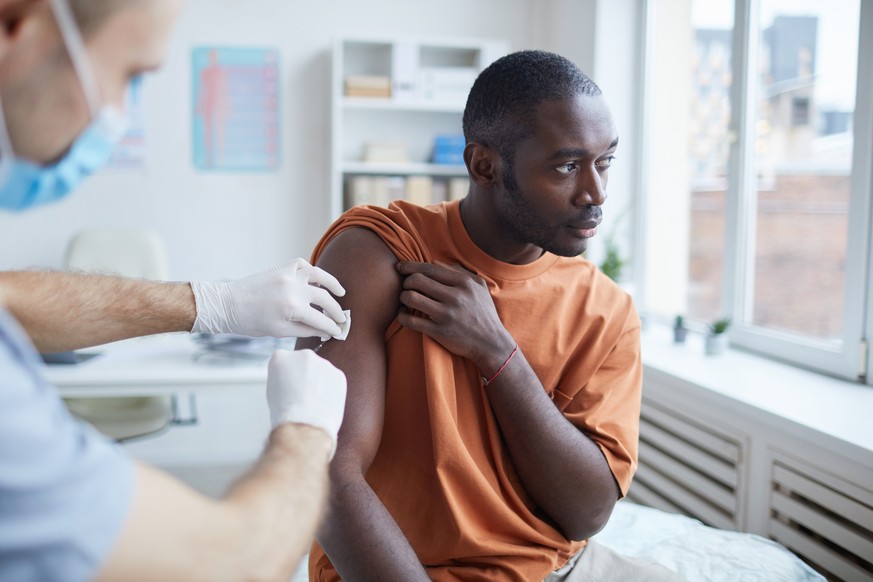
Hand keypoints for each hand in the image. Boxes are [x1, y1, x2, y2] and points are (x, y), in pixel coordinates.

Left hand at [190, 259, 346, 337]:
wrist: (226, 305)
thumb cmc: (249, 322)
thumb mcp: (279, 331)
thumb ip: (306, 329)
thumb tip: (324, 331)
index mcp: (293, 308)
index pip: (321, 319)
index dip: (332, 327)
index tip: (339, 331)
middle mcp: (293, 288)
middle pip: (324, 299)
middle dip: (336, 310)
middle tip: (342, 318)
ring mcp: (288, 275)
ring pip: (319, 276)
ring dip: (332, 284)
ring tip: (341, 292)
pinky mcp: (281, 268)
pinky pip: (303, 265)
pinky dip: (312, 271)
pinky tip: (318, 279)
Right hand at [266, 349, 346, 458]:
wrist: (305, 425)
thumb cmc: (285, 413)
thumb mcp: (272, 389)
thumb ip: (283, 376)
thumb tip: (293, 377)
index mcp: (281, 356)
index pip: (284, 361)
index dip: (286, 377)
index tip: (287, 388)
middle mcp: (303, 354)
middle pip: (304, 363)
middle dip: (304, 375)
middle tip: (302, 394)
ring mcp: (323, 363)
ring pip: (321, 370)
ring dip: (319, 381)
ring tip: (313, 401)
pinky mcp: (339, 374)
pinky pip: (333, 379)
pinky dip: (331, 389)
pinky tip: (324, 403)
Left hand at [395, 261, 514, 373]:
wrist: (491, 343)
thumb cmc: (483, 313)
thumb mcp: (479, 287)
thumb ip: (459, 271)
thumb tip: (434, 263)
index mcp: (463, 283)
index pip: (429, 268)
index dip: (410, 266)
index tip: (400, 267)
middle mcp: (454, 296)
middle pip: (416, 280)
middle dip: (406, 281)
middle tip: (406, 286)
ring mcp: (446, 315)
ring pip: (410, 298)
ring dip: (403, 297)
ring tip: (406, 300)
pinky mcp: (439, 332)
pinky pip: (411, 321)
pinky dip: (402, 316)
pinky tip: (404, 315)